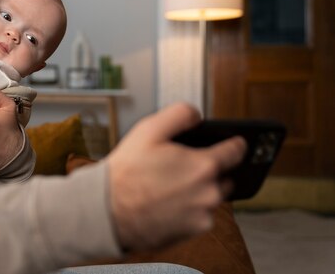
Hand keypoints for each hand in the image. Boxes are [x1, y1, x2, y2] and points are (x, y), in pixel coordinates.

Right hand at [107, 102, 246, 250]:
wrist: (107, 210)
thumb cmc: (126, 171)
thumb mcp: (148, 129)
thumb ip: (180, 114)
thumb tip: (197, 115)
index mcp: (204, 164)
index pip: (237, 151)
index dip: (235, 143)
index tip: (235, 142)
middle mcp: (210, 192)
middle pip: (225, 176)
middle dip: (210, 170)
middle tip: (183, 167)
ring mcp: (203, 213)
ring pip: (211, 196)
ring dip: (199, 190)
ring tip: (170, 186)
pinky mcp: (194, 230)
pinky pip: (200, 215)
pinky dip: (190, 209)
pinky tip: (168, 203)